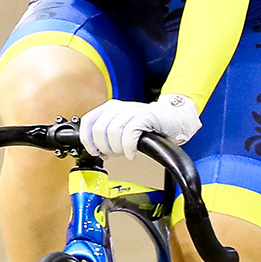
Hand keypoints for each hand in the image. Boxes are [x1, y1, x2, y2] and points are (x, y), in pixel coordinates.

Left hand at [78, 94, 201, 160]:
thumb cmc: (147, 126)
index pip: (87, 122)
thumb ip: (107, 135)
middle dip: (104, 148)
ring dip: (117, 148)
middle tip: (114, 154)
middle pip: (98, 130)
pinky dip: (129, 148)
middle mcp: (118, 107)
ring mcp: (131, 110)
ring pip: (112, 132)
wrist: (173, 119)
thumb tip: (95, 150)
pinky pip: (130, 134)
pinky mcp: (145, 116)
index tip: (94, 151)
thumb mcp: (122, 127)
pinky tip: (132, 152)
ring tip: (124, 152)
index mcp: (109, 108)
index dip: (87, 140)